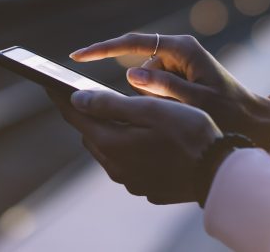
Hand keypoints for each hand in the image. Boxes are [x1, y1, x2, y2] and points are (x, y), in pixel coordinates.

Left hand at [47, 89, 221, 203]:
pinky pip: (125, 163)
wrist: (220, 171)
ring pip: (107, 150)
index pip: (76, 116)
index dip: (61, 97)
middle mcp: (115, 166)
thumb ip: (110, 104)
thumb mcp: (150, 109)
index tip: (49, 83)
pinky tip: (137, 138)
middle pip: (90, 134)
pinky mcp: (145, 187)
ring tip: (111, 113)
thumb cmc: (189, 132)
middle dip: (86, 114)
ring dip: (106, 132)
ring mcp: (130, 180)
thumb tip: (76, 99)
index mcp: (112, 143)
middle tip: (83, 95)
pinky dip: (125, 148)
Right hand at [70, 33, 269, 149]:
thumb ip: (164, 87)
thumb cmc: (230, 111)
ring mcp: (177, 62)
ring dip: (154, 97)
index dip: (103, 49)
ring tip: (184, 111)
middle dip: (142, 87)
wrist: (253, 120)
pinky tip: (179, 111)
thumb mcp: (197, 102)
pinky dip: (158, 100)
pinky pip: (155, 86)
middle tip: (163, 104)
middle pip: (139, 62)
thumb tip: (130, 74)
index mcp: (182, 49)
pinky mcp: (178, 75)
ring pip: (146, 78)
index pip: (134, 43)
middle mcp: (178, 50)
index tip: (78, 56)